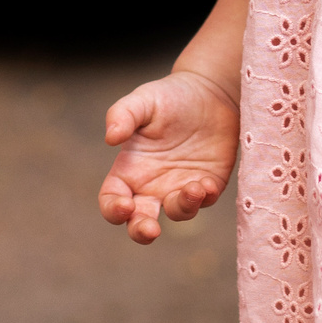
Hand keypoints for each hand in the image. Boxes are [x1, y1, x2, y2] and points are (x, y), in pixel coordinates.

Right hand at [98, 71, 238, 243]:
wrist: (211, 91)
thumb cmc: (170, 96)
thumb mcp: (143, 100)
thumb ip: (122, 114)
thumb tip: (110, 137)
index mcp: (129, 169)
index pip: (111, 199)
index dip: (113, 209)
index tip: (125, 205)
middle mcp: (152, 185)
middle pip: (139, 222)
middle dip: (142, 231)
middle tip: (151, 230)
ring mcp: (180, 187)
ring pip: (177, 214)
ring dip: (182, 207)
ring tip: (193, 188)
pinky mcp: (208, 184)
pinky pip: (205, 201)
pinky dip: (205, 198)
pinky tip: (207, 183)